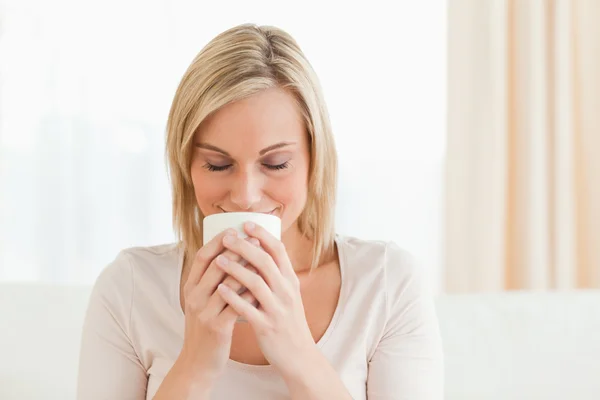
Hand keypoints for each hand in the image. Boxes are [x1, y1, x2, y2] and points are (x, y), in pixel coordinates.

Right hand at [172, 230, 258, 383]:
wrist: (198, 363)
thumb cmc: (206, 328)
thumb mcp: (202, 302)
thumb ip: (210, 282)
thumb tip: (231, 256)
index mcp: (190, 288)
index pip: (201, 257)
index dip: (217, 241)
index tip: (234, 228)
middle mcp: (194, 297)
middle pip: (215, 265)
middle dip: (236, 249)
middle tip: (255, 238)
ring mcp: (204, 312)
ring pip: (228, 283)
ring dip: (247, 268)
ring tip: (264, 257)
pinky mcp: (217, 327)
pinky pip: (237, 305)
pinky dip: (251, 293)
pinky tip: (265, 285)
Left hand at [214, 222, 316, 377]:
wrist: (299, 356)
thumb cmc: (289, 322)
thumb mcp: (289, 295)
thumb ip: (277, 275)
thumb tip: (261, 251)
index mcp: (290, 280)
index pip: (278, 250)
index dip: (262, 235)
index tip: (246, 223)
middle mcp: (286, 291)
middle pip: (265, 262)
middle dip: (245, 247)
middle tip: (226, 236)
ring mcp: (277, 309)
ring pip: (256, 283)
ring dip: (236, 269)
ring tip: (218, 260)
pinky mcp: (267, 326)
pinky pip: (248, 309)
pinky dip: (234, 298)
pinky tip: (220, 289)